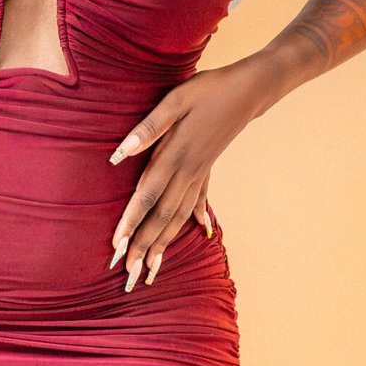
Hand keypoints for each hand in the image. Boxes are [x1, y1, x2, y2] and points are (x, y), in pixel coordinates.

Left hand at [107, 59, 263, 289]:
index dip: (131, 222)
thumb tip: (119, 153)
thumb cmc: (209, 90)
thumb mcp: (176, 100)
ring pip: (178, 216)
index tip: (117, 246)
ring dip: (163, 243)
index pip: (147, 196)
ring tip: (150, 268)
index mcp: (176, 155)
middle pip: (161, 216)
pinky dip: (187, 222)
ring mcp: (199, 173)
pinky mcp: (205, 170)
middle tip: (128, 274)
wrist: (249, 90)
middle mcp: (188, 171)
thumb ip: (149, 128)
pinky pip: (193, 204)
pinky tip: (195, 232)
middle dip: (143, 246)